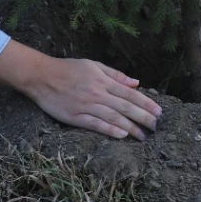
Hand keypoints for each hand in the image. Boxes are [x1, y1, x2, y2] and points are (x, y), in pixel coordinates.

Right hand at [0, 41, 161, 140]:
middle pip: (125, 107)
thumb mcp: (93, 66)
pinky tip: (121, 135)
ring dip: (130, 127)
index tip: (159, 112)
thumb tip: (135, 83)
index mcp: (103, 81)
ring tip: (143, 136)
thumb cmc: (68, 69)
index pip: (130, 94)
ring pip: (113, 118)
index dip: (146, 103)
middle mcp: (97, 93)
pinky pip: (95, 124)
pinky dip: (109, 130)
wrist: (41, 76)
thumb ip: (115, 75)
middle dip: (143, 117)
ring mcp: (86, 105)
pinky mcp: (75, 117)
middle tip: (156, 127)